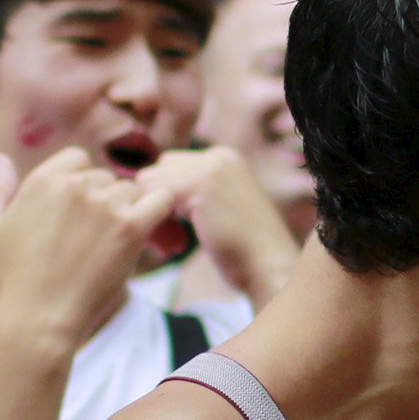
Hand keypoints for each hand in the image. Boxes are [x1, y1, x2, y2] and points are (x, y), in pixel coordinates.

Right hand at [0, 148, 179, 357]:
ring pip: (130, 191)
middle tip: (92, 236)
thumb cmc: (10, 279)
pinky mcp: (130, 228)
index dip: (81, 181)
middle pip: (105, 177)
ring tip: (110, 243)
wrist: (37, 319)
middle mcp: (75, 186)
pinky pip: (160, 200)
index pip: (78, 158)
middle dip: (102, 200)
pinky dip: (157, 209)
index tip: (77, 210)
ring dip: (126, 210)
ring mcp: (105, 206)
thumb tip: (1, 157)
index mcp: (42, 180)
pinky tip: (146, 230)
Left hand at [134, 146, 300, 308]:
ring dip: (152, 212)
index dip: (166, 195)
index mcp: (226, 157)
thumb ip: (199, 192)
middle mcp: (218, 155)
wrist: (268, 264)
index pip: (172, 165)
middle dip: (156, 200)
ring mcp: (210, 167)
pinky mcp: (199, 184)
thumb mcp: (224, 207)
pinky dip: (155, 221)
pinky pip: (152, 195)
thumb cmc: (246, 248)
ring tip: (168, 241)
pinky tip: (170, 243)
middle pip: (159, 169)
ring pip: (150, 180)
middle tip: (167, 235)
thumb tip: (159, 193)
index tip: (174, 227)